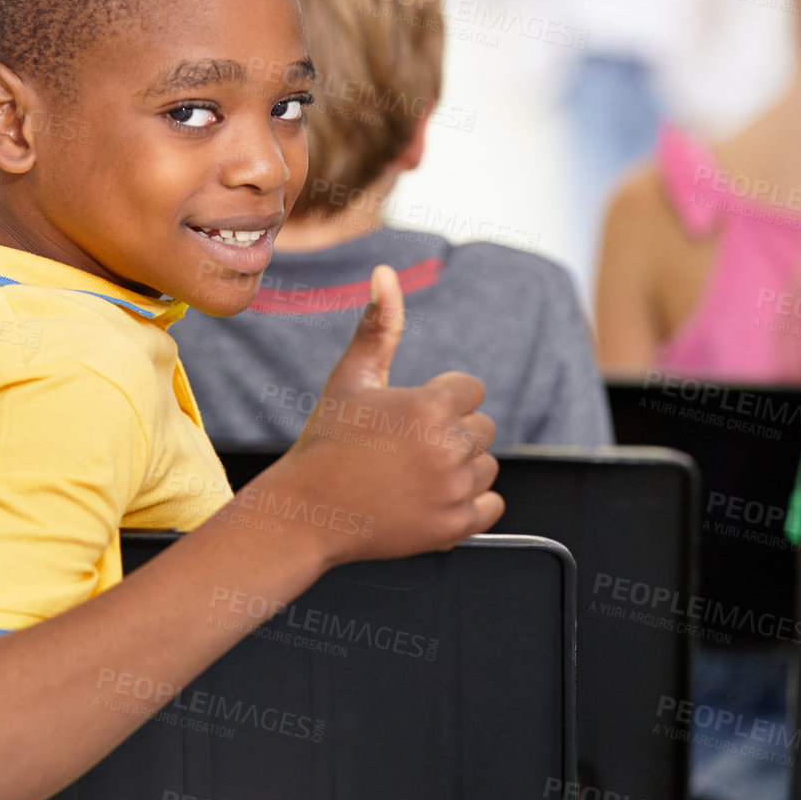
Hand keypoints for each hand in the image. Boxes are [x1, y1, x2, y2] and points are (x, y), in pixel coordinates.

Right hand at [237, 264, 503, 567]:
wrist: (307, 512)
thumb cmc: (327, 439)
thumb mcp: (352, 377)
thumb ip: (378, 323)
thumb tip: (385, 272)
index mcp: (430, 406)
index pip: (471, 390)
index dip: (438, 400)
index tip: (406, 417)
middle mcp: (449, 448)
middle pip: (482, 428)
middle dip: (451, 433)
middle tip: (405, 448)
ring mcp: (454, 491)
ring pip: (487, 466)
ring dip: (461, 468)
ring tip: (414, 474)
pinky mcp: (455, 527)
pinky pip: (492, 506)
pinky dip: (470, 503)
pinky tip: (433, 497)